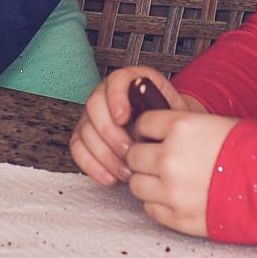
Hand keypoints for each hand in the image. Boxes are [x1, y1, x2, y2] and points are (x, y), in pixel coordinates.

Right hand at [70, 66, 204, 185]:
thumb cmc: (174, 127)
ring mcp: (94, 116)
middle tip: (128, 152)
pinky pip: (78, 148)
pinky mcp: (86, 136)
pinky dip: (92, 165)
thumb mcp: (178, 115)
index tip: (122, 118)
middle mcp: (107, 94)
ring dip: (104, 154)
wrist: (169, 139)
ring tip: (126, 171)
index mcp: (132, 81)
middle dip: (110, 133)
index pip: (116, 80)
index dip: (116, 98)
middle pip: (94, 105)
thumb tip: (161, 119)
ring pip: (86, 130)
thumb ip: (169, 113)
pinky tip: (110, 176)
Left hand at [125, 108, 239, 237]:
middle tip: (158, 160)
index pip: (142, 124)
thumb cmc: (255, 153)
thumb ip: (184, 127)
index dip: (149, 130)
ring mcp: (172, 191)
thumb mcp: (217, 124)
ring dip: (148, 181)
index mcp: (180, 128)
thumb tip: (162, 129)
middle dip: (144, 157)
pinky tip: (174, 198)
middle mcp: (169, 158)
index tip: (155, 136)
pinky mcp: (179, 218)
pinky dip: (158, 203)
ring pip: (137, 184)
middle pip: (134, 155)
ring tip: (166, 181)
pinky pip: (151, 209)